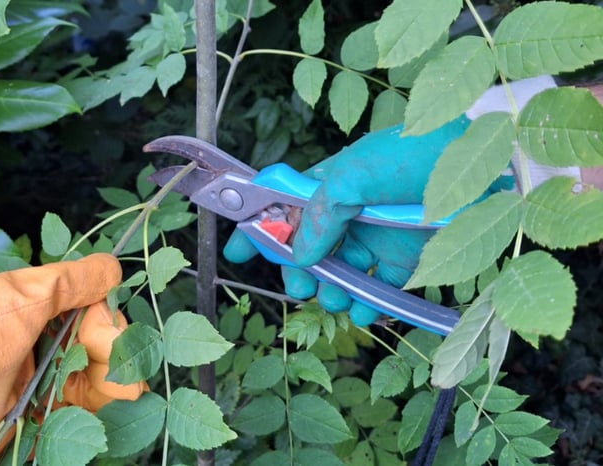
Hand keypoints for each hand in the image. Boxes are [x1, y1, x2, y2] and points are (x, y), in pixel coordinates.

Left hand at [0, 253, 145, 464]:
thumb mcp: (16, 296)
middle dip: (111, 347)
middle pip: (83, 339)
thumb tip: (110, 265)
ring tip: (134, 389)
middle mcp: (21, 341)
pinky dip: (98, 404)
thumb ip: (67, 281)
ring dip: (113, 378)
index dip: (98, 311)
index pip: (73, 302)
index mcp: (14, 306)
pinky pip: (72, 407)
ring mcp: (25, 381)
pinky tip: (122, 400)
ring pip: (83, 373)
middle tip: (126, 360)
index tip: (111, 321)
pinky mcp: (28, 417)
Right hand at [225, 116, 469, 324]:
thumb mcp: (355, 177)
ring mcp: (378, 234)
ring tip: (337, 302)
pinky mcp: (409, 254)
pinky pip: (382, 285)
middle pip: (309, 249)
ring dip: (334, 292)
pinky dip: (371, 303)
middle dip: (298, 272)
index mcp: (329, 184)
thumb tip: (298, 256)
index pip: (282, 207)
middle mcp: (349, 212)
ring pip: (342, 272)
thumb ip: (320, 216)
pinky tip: (367, 311)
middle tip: (301, 290)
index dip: (258, 230)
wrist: (486, 160)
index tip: (236, 254)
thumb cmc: (413, 154)